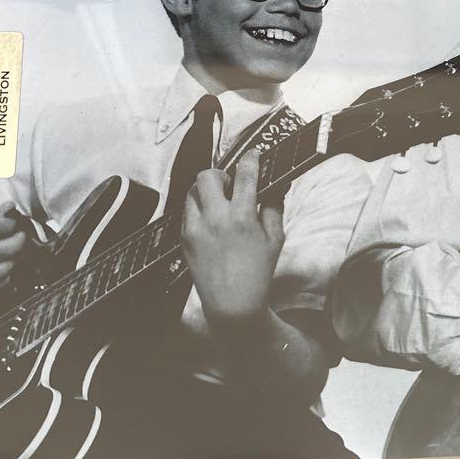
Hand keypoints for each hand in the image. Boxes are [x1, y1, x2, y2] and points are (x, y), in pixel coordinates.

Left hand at [181, 151, 283, 326]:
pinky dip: (199, 208)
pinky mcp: (184, 238)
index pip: (244, 174)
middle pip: (207, 175)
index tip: (254, 155)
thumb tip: (274, 186)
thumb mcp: (275, 239)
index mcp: (241, 218)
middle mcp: (215, 219)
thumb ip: (273, 208)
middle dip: (220, 173)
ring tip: (219, 203)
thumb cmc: (257, 272)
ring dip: (206, 191)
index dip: (251, 159)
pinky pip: (187, 211)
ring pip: (192, 192)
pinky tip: (211, 220)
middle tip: (230, 184)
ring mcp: (195, 228)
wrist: (232, 303)